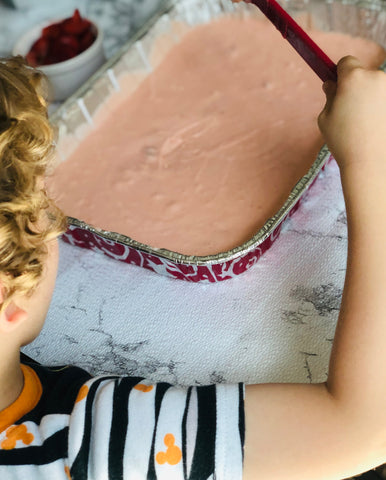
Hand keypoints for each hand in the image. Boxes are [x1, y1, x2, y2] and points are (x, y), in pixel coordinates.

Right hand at [318, 56, 385, 172]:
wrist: (371, 162)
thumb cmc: (343, 140)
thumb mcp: (325, 118)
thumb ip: (330, 96)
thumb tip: (332, 84)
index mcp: (353, 78)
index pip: (346, 61)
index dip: (339, 72)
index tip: (338, 85)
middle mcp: (376, 77)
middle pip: (363, 74)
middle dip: (356, 87)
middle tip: (349, 111)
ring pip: (376, 87)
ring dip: (370, 98)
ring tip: (364, 123)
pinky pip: (383, 100)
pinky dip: (379, 108)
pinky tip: (375, 126)